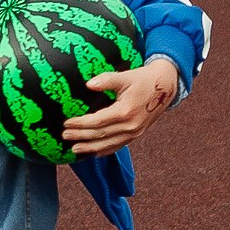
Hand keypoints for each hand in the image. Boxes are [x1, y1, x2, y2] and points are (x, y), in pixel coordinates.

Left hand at [63, 54, 179, 156]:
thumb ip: (107, 80)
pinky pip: (118, 146)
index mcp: (125, 111)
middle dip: (81, 136)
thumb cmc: (143, 79)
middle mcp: (130, 126)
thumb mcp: (125, 76)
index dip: (81, 124)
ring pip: (108, 145)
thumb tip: (89, 84)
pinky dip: (104, 151)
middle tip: (64, 136)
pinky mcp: (136, 135)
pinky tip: (93, 152)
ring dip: (90, 148)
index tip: (67, 123)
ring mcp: (134, 133)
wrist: (165, 87)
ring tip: (74, 149)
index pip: (97, 122)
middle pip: (100, 135)